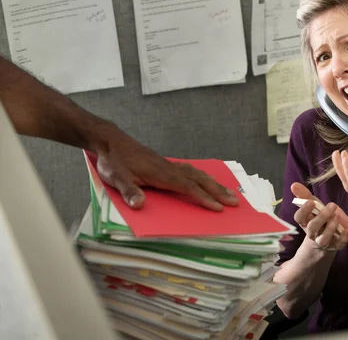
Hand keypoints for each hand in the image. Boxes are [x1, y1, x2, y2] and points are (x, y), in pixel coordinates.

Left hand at [96, 131, 238, 210]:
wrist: (111, 141)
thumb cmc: (114, 161)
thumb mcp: (116, 178)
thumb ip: (128, 191)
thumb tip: (140, 205)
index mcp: (161, 174)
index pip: (187, 187)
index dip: (203, 198)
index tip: (218, 208)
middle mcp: (170, 168)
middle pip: (199, 179)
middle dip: (218, 191)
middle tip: (235, 201)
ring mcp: (169, 165)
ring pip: (198, 174)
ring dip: (214, 184)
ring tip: (229, 192)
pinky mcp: (166, 163)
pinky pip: (192, 170)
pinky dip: (204, 176)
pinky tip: (207, 179)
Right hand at [291, 182, 347, 251]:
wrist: (326, 241)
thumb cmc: (318, 219)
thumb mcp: (313, 208)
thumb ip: (304, 196)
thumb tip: (293, 184)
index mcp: (305, 223)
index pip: (299, 218)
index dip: (303, 211)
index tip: (311, 202)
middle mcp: (313, 233)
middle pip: (312, 227)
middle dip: (321, 217)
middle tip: (332, 205)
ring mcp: (324, 241)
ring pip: (324, 238)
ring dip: (331, 227)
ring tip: (337, 216)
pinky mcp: (335, 246)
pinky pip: (338, 245)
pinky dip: (343, 238)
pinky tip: (347, 230)